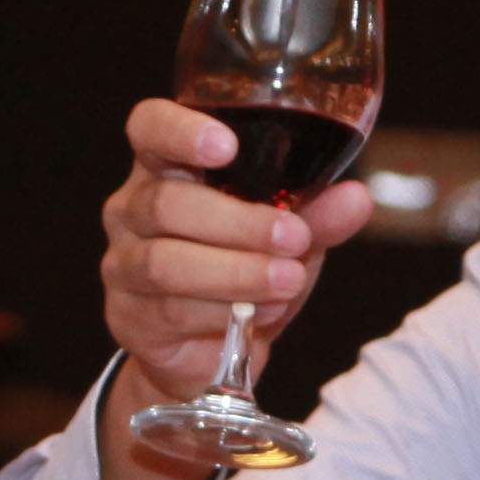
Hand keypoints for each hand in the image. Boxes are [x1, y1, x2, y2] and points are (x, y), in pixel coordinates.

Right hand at [100, 97, 369, 426]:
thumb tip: (356, 198)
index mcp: (166, 167)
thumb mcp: (287, 237)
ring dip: (235, 272)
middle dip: (237, 222)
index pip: (150, 127)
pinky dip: (223, 312)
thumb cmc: (242, 269)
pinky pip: (170, 311)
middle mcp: (132, 209)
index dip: (179, 130)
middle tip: (294, 238)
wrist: (209, 352)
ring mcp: (123, 264)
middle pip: (166, 203)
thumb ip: (316, 215)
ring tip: (287, 281)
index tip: (226, 146)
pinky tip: (260, 314)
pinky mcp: (126, 317)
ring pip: (165, 263)